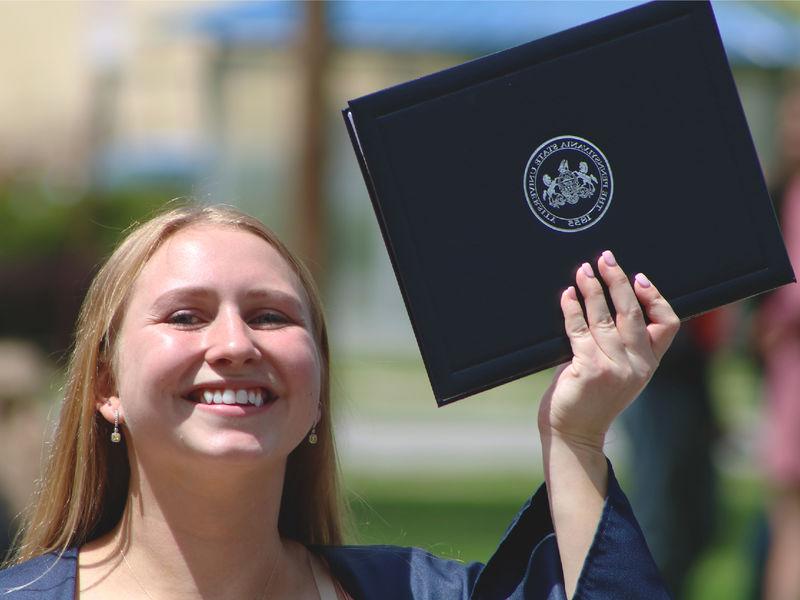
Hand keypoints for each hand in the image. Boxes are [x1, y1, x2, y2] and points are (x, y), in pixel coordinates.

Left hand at [538, 250, 679, 450]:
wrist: (574, 435)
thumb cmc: (589, 399)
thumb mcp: (617, 372)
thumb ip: (618, 344)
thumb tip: (606, 299)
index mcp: (648, 364)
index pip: (668, 324)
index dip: (656, 297)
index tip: (639, 277)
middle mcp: (637, 365)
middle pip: (635, 312)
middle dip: (619, 281)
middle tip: (606, 259)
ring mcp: (615, 367)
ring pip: (605, 317)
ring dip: (593, 289)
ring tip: (583, 271)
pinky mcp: (590, 369)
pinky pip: (580, 329)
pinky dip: (572, 308)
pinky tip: (567, 295)